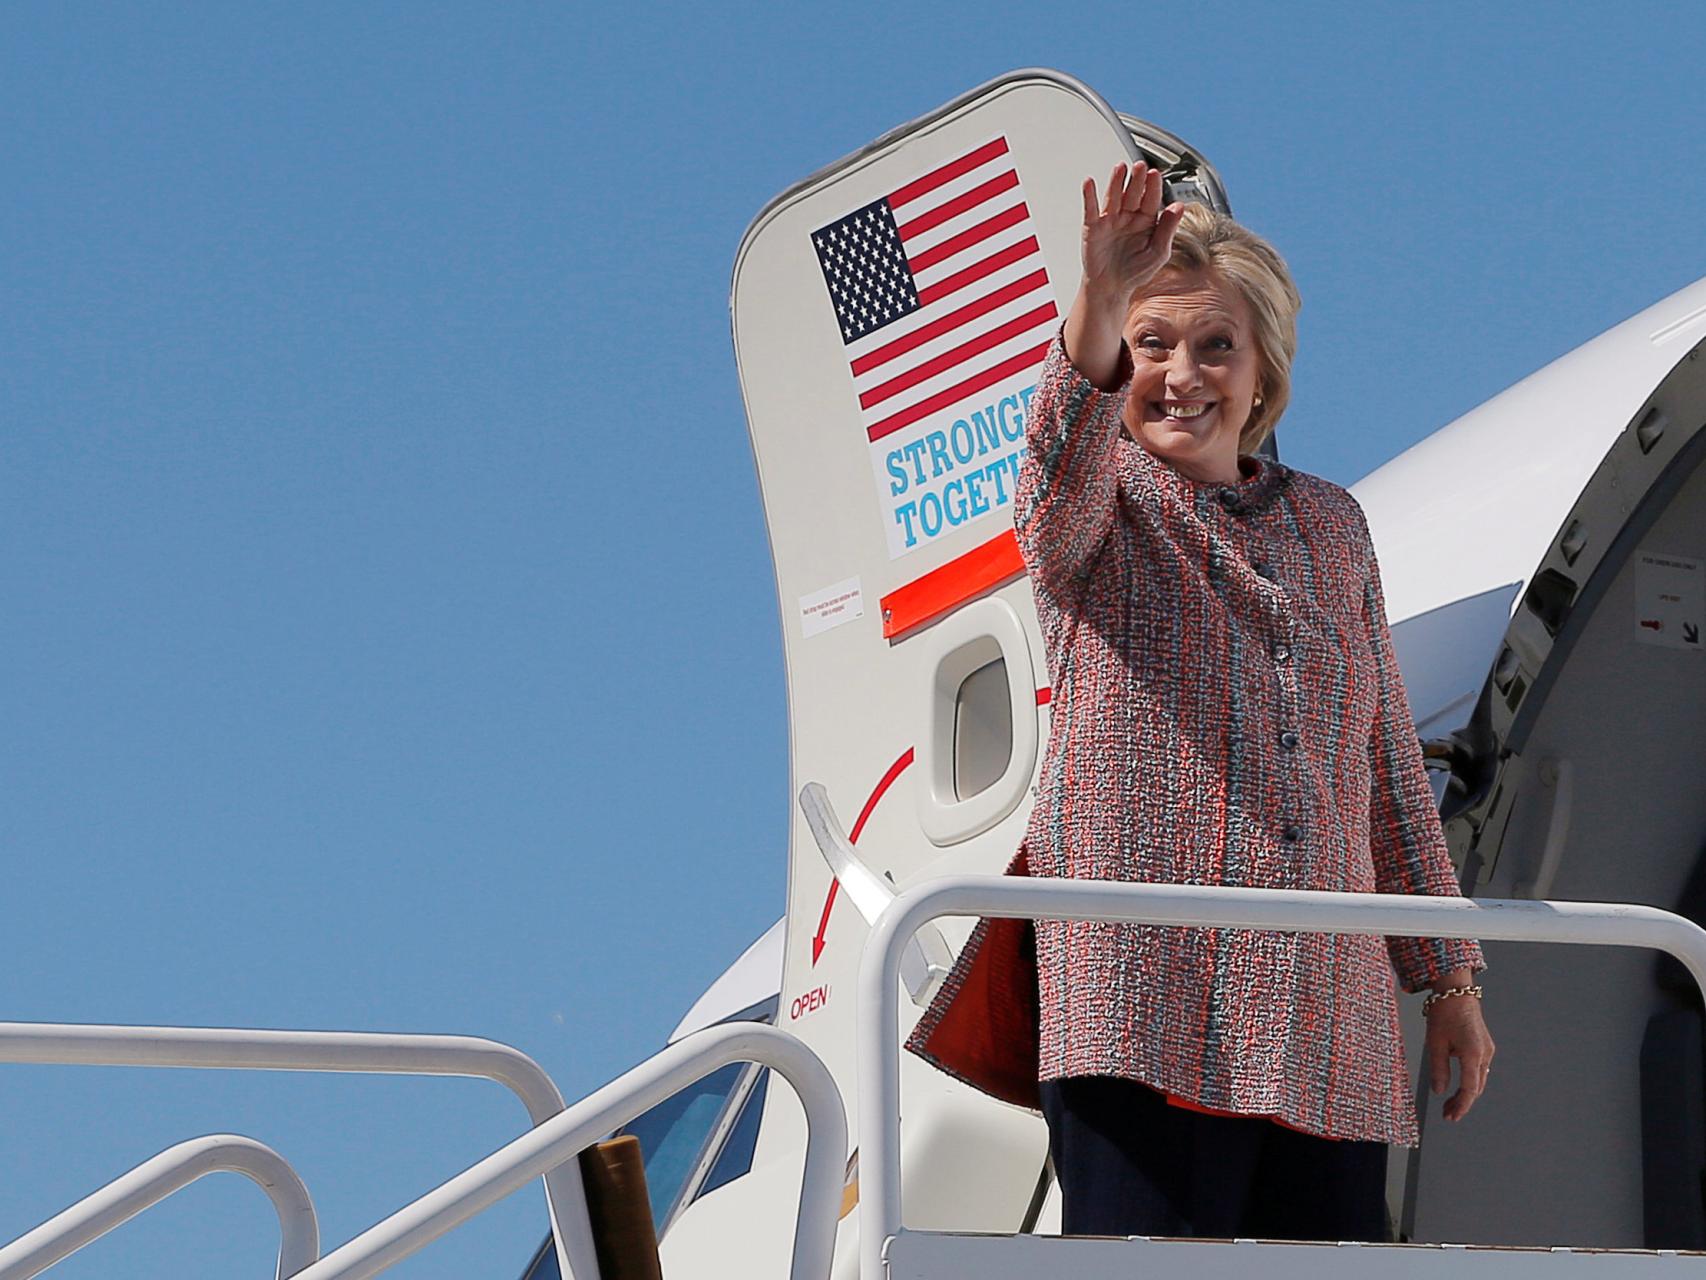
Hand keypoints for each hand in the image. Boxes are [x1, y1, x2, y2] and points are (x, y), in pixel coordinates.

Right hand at [1079, 161, 1187, 313]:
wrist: (1111, 288)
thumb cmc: (1135, 272)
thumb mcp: (1158, 252)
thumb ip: (1168, 229)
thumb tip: (1179, 207)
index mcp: (1147, 221)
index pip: (1151, 199)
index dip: (1153, 187)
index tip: (1155, 174)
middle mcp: (1129, 217)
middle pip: (1133, 193)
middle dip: (1136, 180)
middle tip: (1140, 166)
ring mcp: (1111, 220)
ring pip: (1114, 196)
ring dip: (1116, 182)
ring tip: (1120, 168)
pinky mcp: (1094, 227)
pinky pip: (1091, 209)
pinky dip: (1089, 195)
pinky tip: (1090, 183)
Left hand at [1424, 991, 1494, 1121]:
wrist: (1457, 992)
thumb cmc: (1444, 1012)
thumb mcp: (1434, 1042)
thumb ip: (1438, 1069)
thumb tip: (1439, 1091)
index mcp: (1473, 1052)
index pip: (1470, 1089)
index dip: (1461, 1106)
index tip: (1451, 1116)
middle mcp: (1485, 1053)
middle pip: (1476, 1087)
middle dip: (1463, 1103)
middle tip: (1448, 1114)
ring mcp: (1487, 1050)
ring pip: (1479, 1080)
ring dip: (1466, 1093)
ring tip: (1450, 1103)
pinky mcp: (1485, 1046)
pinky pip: (1479, 1069)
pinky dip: (1470, 1080)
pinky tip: (1457, 1084)